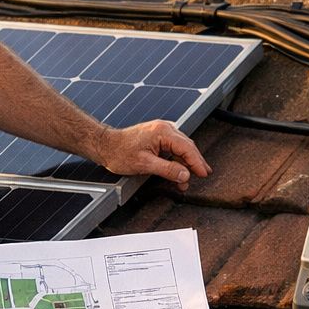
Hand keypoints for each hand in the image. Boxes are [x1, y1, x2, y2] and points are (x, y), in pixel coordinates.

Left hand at [97, 120, 211, 187]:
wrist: (105, 145)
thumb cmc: (120, 152)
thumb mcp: (145, 164)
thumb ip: (167, 170)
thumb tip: (185, 175)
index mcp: (163, 132)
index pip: (187, 148)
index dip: (197, 162)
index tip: (203, 173)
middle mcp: (164, 128)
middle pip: (187, 146)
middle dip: (195, 162)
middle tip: (203, 174)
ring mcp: (161, 131)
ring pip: (180, 148)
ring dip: (185, 163)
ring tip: (187, 179)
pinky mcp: (157, 136)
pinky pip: (172, 147)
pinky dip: (176, 160)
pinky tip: (178, 171)